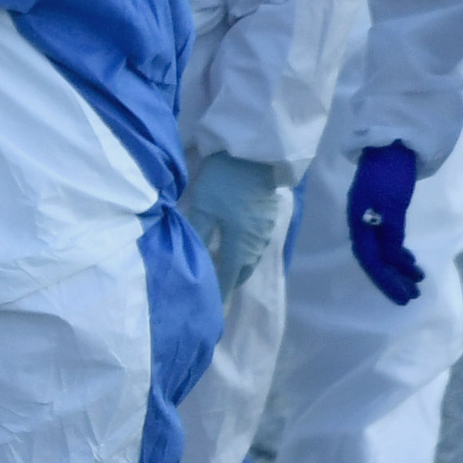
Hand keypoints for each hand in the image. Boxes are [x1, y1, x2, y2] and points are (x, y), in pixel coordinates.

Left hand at [181, 150, 290, 299]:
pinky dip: (245, 248)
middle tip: (216, 285)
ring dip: (238, 264)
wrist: (252, 155)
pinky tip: (235, 241)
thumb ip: (198, 237)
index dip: (219, 293)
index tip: (212, 307)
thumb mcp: (202, 210)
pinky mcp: (270, 216)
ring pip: (252, 256)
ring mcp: (265, 230)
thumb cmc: (223, 184)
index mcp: (239, 247)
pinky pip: (256, 242)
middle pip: (243, 270)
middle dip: (230, 280)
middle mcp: (256, 244)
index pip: (228, 279)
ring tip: (223, 265)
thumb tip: (193, 262)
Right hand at [346, 144, 423, 306]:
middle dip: (392, 279)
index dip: (385, 281)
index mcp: (359, 220)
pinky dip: (400, 253)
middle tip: (412, 296)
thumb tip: (393, 259)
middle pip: (375, 259)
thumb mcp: (393, 204)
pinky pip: (388, 240)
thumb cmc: (391, 172)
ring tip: (418, 282)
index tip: (403, 297)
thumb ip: (391, 232)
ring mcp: (371, 215)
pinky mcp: (382, 210)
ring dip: (399, 268)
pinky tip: (411, 261)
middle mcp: (361, 222)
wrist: (392, 142)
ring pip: (383, 251)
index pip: (369, 259)